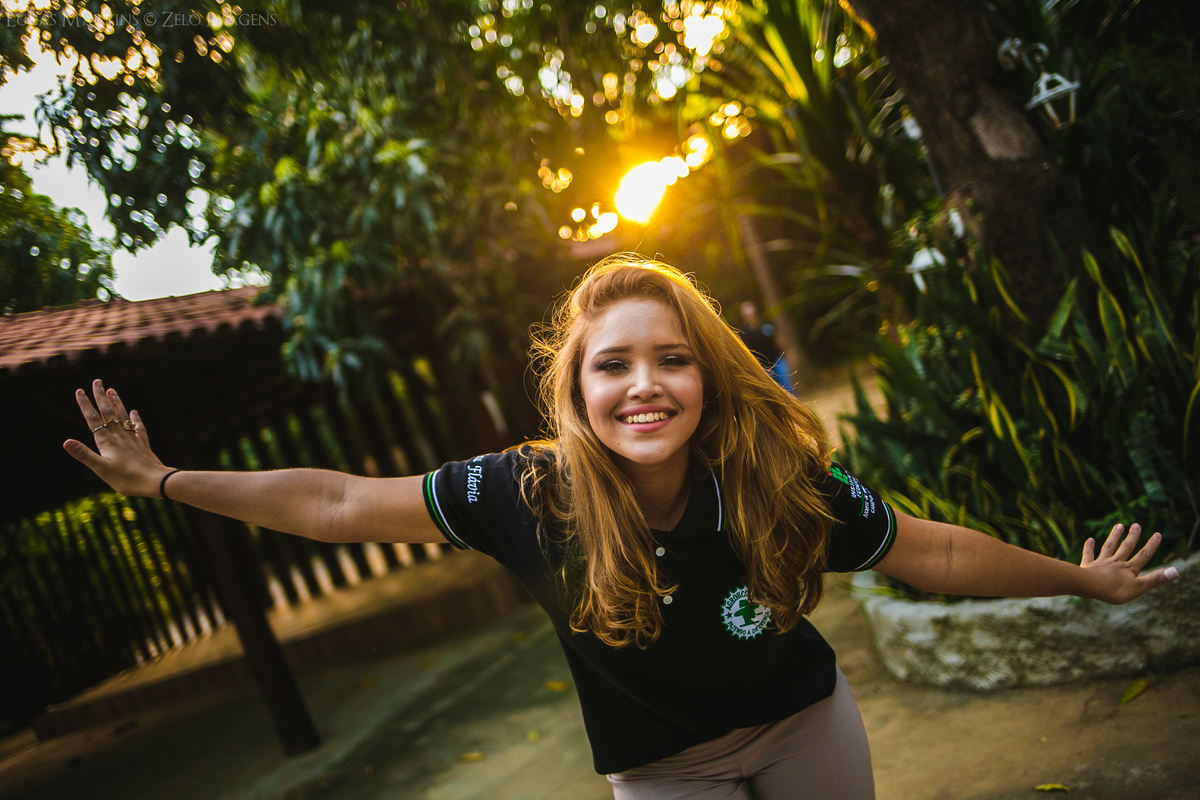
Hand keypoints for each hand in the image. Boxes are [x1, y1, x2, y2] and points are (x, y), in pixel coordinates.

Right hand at [63, 379, 174, 497]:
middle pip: (108, 413)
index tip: (79, 390)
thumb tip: (65, 442)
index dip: (85, 405)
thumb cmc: (126, 479)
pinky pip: (138, 428)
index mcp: (107, 442)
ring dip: (116, 403)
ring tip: (112, 390)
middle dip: (101, 397)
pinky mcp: (143, 446)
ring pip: (123, 417)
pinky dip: (135, 419)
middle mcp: (119, 437)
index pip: (93, 420)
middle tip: (97, 381)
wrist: (155, 481)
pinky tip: (134, 412)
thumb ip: (84, 454)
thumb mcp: (101, 469)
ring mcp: (132, 440)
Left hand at [1079, 523, 1179, 603]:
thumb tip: (1175, 571)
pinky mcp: (1087, 566)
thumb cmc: (1114, 589)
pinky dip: (1090, 547)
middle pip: (1126, 548)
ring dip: (1114, 537)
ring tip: (1119, 525)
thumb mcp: (1138, 587)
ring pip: (1109, 547)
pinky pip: (1089, 554)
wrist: (1089, 586)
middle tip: (1136, 524)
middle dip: (1132, 537)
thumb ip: (1155, 579)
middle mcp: (1116, 563)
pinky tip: (1090, 539)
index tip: (1157, 534)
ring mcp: (1101, 563)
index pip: (1143, 556)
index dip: (1151, 546)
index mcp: (1129, 569)